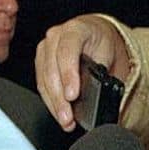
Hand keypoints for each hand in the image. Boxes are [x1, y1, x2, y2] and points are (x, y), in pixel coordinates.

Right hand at [35, 14, 130, 130]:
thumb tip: (99, 97)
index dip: (69, 75)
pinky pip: (42, 85)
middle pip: (52, 69)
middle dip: (60, 98)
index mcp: (76, 29)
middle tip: (68, 116)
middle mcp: (56, 36)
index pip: (67, 51)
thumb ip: (102, 72)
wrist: (95, 37)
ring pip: (44, 80)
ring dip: (54, 104)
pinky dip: (51, 102)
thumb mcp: (108, 53)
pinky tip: (60, 114)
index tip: (72, 95)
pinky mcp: (40, 62)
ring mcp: (45, 48)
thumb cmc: (101, 43)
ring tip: (65, 120)